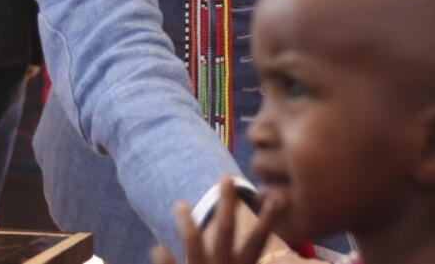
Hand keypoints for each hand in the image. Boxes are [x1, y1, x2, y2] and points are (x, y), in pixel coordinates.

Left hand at [151, 177, 312, 263]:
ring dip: (187, 223)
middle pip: (224, 232)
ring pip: (193, 245)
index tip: (278, 196)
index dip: (269, 220)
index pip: (256, 243)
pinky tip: (156, 248)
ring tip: (179, 204)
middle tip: (226, 178)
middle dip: (226, 204)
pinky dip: (162, 259)